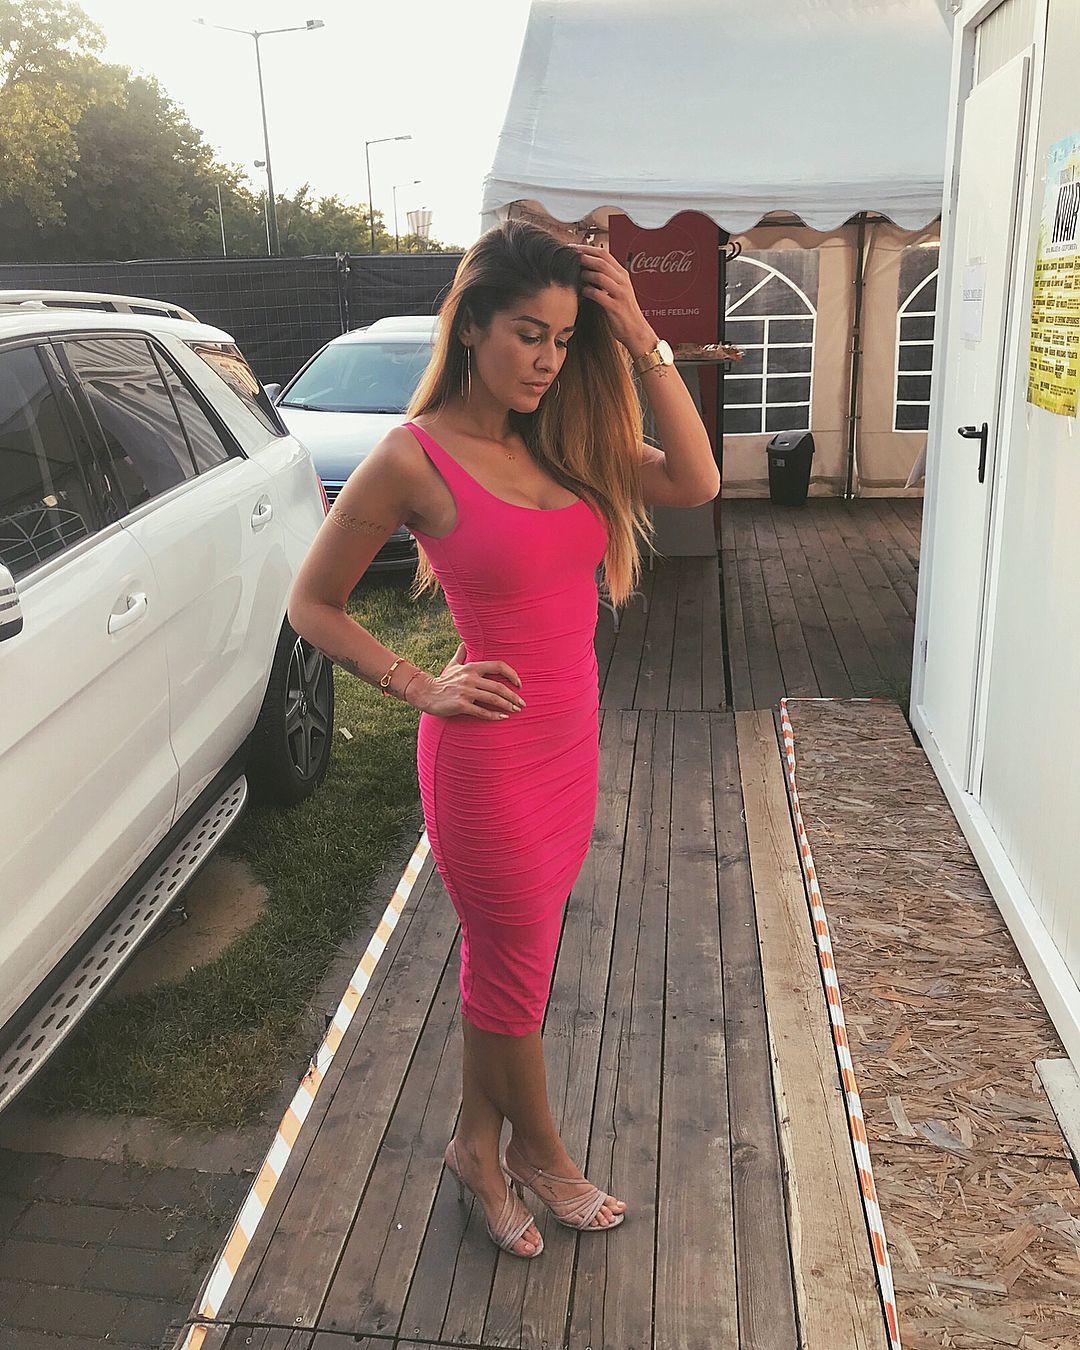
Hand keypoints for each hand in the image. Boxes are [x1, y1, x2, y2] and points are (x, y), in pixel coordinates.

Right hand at [407, 645, 525, 719]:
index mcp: (472, 667)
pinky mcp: (461, 705)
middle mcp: (470, 678)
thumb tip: (464, 642)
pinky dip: (494, 715)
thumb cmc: (443, 681)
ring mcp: (466, 691)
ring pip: (493, 699)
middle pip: (498, 686)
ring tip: (516, 711)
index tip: (519, 683)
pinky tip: (502, 718)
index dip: (511, 674)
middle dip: (513, 696)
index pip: (498, 665)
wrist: (426, 694)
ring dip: (507, 706)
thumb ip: (461, 654)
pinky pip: (481, 711)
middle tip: (522, 704)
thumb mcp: (453, 665)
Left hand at [576, 244, 656, 355]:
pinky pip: (598, 295)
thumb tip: (586, 269)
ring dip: (585, 274)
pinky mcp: (615, 307)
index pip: (604, 254)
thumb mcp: (617, 290)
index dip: (587, 249)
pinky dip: (588, 292)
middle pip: (602, 261)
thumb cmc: (623, 311)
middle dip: (583, 257)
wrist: (636, 331)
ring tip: (576, 275)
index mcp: (622, 275)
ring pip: (600, 276)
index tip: (572, 248)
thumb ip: (606, 279)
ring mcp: (620, 294)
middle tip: (569, 257)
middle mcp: (623, 281)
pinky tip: (582, 292)